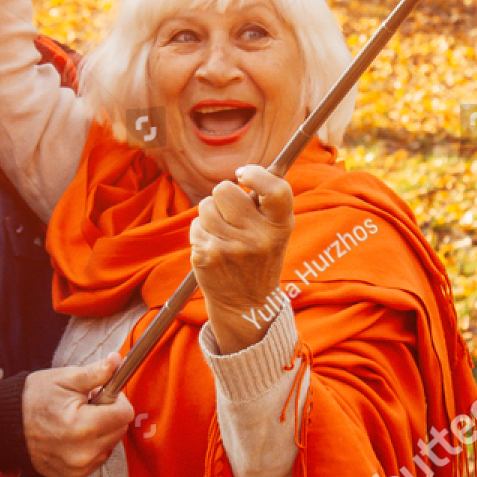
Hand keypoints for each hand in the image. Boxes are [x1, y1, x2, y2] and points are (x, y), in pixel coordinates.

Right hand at [22, 353, 134, 476]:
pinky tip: (72, 438)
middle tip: (87, 407)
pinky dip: (90, 449)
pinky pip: (95, 461)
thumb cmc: (35, 398)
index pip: (125, 414)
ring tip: (77, 422)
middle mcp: (83, 453)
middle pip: (119, 431)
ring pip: (109, 447)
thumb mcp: (65, 378)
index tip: (102, 394)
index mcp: (83, 426)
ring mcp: (77, 469)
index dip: (117, 400)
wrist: (6, 425)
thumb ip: (96, 372)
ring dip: (101, 433)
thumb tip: (117, 360)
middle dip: (109, 416)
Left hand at [190, 166, 294, 355]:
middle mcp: (257, 237)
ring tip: (223, 234)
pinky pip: (195, 225)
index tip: (243, 174)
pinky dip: (201, 232)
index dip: (256, 174)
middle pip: (224, 189)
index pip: (276, 189)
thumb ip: (266, 203)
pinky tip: (214, 248)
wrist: (246, 305)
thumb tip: (247, 171)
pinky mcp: (206, 255)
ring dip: (210, 215)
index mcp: (280, 227)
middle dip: (223, 196)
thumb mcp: (276, 233)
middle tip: (231, 213)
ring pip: (205, 206)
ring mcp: (230, 247)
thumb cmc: (260, 258)